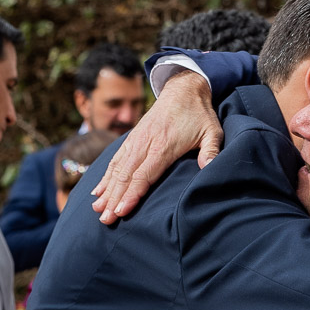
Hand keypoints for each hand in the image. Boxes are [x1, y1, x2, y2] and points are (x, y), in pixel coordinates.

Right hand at [91, 69, 221, 223]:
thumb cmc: (199, 114)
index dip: (132, 194)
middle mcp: (145, 143)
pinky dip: (105, 176)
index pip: (144, 175)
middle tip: (105, 220)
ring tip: (97, 209)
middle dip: (114, 199)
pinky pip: (115, 160)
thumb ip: (211, 150)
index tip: (122, 211)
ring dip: (107, 190)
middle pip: (126, 176)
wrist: (183, 88)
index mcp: (163, 146)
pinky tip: (98, 191)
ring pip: (117, 169)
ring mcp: (136, 140)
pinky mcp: (132, 138)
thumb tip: (208, 168)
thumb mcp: (212, 131)